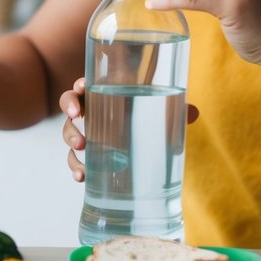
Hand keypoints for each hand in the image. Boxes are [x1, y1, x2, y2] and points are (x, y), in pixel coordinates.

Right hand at [59, 77, 199, 182]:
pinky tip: (81, 176)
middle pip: (69, 104)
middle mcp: (91, 109)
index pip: (83, 84)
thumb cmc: (147, 113)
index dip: (79, 86)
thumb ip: (173, 109)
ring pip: (68, 131)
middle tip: (78, 121)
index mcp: (103, 92)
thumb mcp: (159, 109)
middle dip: (70, 112)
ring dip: (71, 139)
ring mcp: (86, 131)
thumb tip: (193, 113)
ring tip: (81, 148)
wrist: (142, 136)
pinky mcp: (88, 153)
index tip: (81, 87)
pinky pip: (75, 159)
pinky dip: (76, 167)